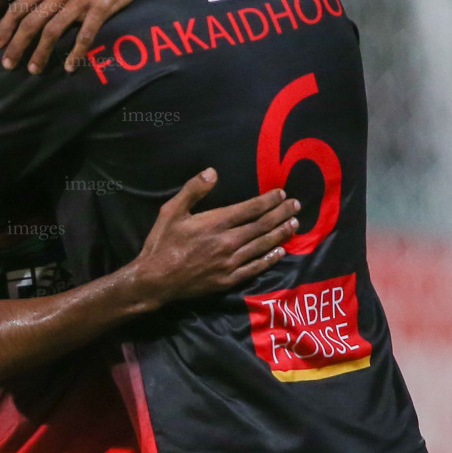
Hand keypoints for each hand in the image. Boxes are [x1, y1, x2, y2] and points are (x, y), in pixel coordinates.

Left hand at [0, 0, 151, 73]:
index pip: (21, 5)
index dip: (6, 26)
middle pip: (32, 21)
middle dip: (17, 45)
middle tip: (8, 65)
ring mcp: (81, 0)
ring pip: (53, 30)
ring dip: (41, 53)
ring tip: (34, 70)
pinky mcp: (101, 7)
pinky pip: (85, 34)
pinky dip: (76, 52)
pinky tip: (69, 66)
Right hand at [130, 169, 299, 305]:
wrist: (155, 280)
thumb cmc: (161, 243)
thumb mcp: (171, 211)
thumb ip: (193, 190)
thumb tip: (212, 172)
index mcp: (214, 223)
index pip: (250, 209)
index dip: (268, 201)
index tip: (281, 194)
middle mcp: (227, 242)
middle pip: (261, 226)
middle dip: (280, 214)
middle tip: (296, 206)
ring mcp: (230, 263)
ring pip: (262, 245)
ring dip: (280, 234)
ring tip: (294, 224)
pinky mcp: (228, 280)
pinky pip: (255, 267)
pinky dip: (269, 259)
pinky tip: (280, 252)